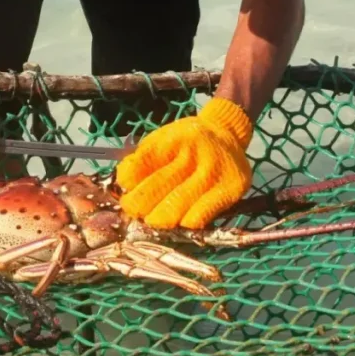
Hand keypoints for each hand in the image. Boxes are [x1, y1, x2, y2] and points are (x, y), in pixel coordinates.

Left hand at [115, 98, 253, 229]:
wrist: (226, 133)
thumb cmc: (185, 141)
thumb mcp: (162, 138)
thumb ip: (143, 158)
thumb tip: (124, 182)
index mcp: (174, 137)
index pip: (145, 162)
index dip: (130, 180)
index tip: (124, 192)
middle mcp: (195, 152)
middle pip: (161, 185)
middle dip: (141, 203)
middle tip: (133, 211)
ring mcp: (214, 171)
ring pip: (180, 202)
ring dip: (160, 217)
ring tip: (151, 220)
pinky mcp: (230, 189)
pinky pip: (203, 213)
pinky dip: (186, 222)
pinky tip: (178, 223)